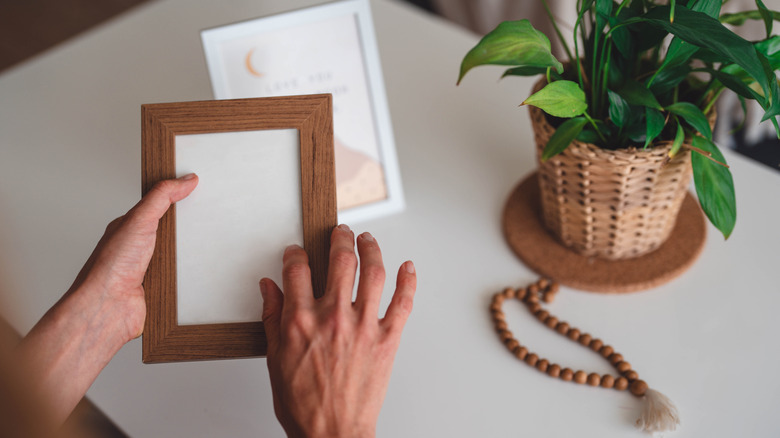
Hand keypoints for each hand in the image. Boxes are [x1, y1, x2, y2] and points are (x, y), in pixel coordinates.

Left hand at [15, 174, 197, 428]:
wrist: (109, 308)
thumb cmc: (110, 268)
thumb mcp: (139, 220)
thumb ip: (162, 197)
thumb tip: (185, 180)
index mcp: (130, 228)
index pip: (158, 206)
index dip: (177, 197)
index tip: (196, 187)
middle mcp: (138, 248)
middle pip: (173, 231)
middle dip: (189, 227)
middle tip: (209, 216)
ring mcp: (150, 269)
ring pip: (180, 255)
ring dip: (191, 254)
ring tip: (208, 244)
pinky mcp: (161, 288)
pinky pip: (184, 278)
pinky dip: (192, 275)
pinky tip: (200, 270)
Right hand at [261, 224, 416, 437]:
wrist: (332, 434)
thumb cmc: (303, 405)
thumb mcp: (275, 359)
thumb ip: (272, 318)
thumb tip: (269, 288)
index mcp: (301, 321)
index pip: (297, 270)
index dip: (296, 254)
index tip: (297, 251)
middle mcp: (334, 318)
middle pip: (341, 261)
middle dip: (340, 239)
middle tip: (340, 232)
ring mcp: (364, 326)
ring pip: (374, 273)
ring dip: (372, 249)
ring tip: (368, 239)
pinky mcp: (388, 339)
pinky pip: (403, 302)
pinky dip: (408, 281)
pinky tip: (407, 266)